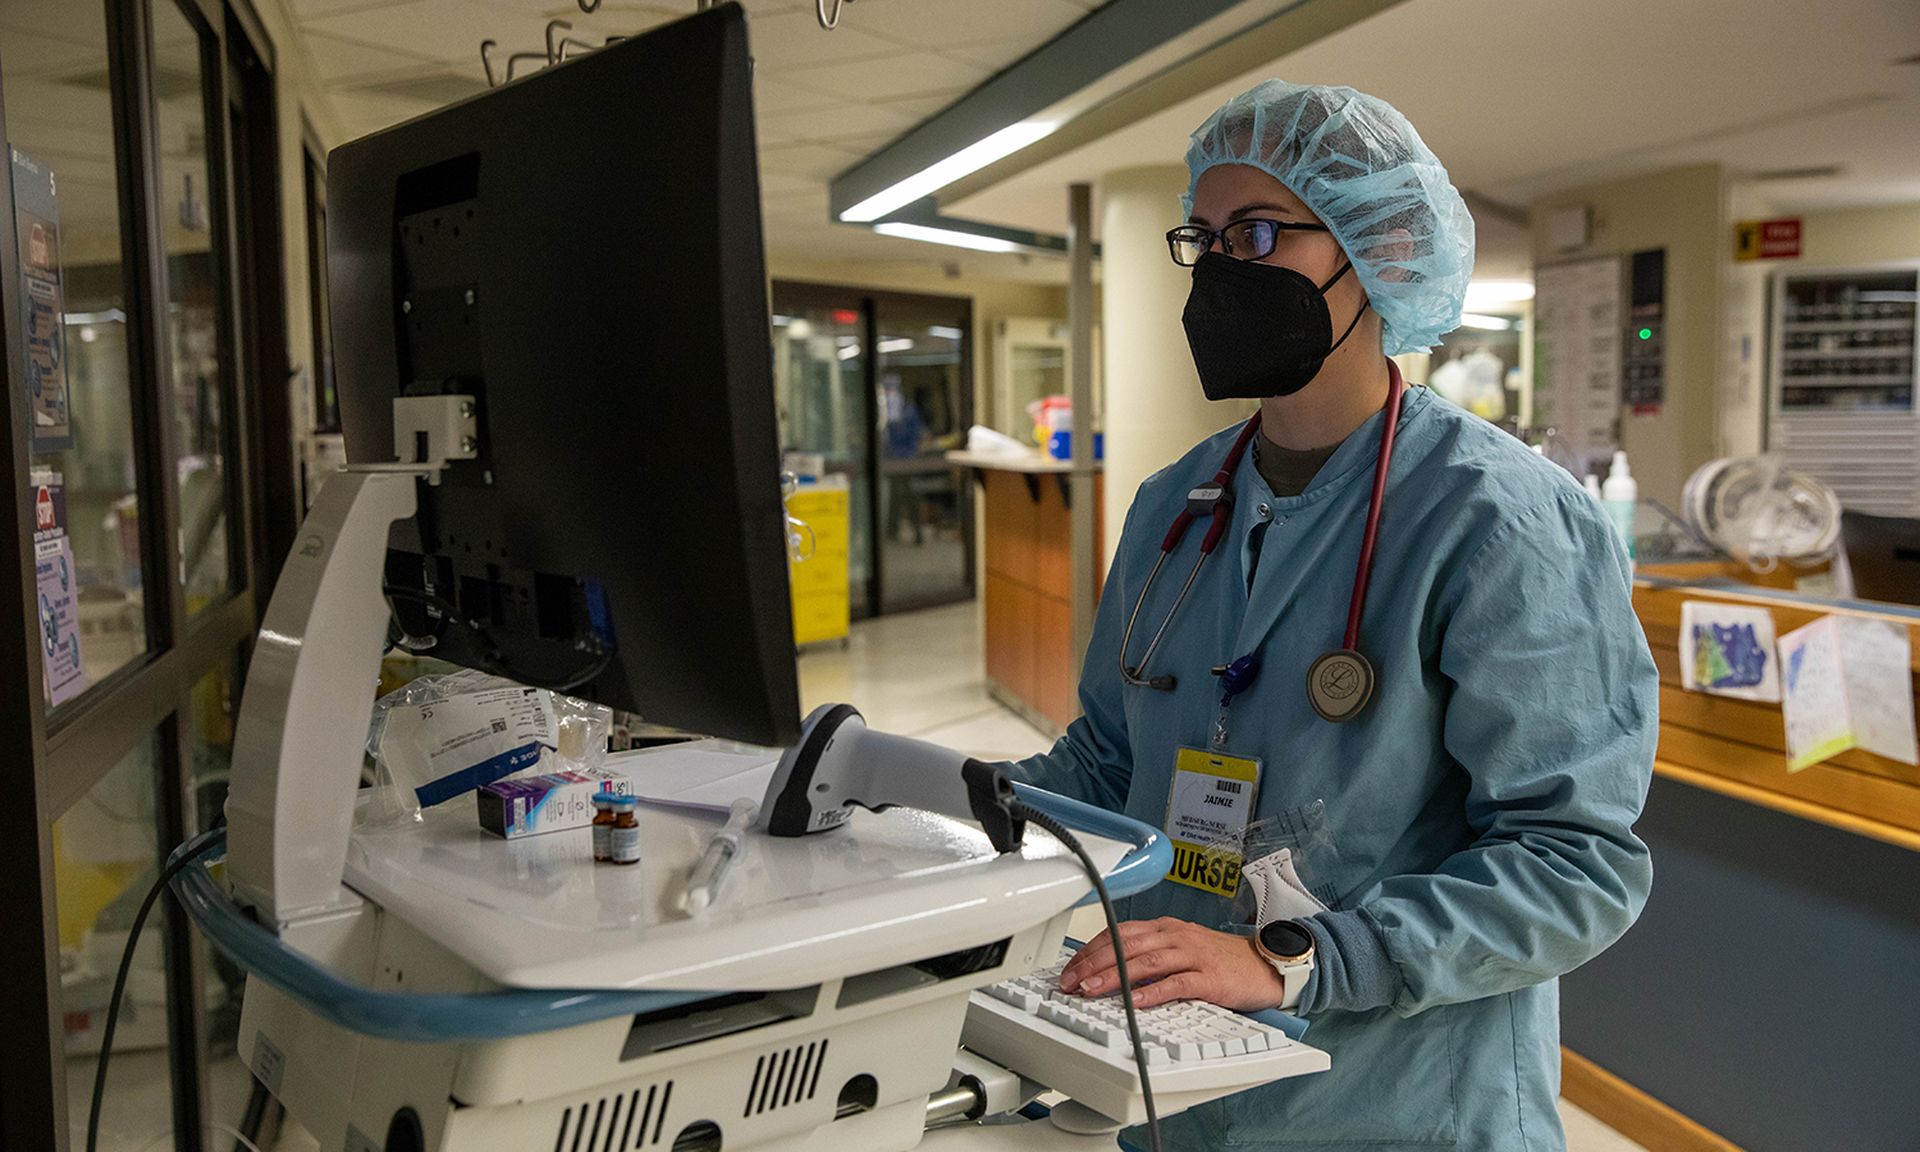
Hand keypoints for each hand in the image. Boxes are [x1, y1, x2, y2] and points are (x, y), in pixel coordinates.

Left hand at [1058, 917, 1286, 1011]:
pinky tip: (1134, 1001)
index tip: (1070, 968)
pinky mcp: (1209, 978)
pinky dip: (1152, 993)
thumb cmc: (1220, 959)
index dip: (1090, 950)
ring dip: (1114, 976)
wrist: (1264, 964)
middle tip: (1071, 982)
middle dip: (1093, 963)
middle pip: (1125, 945)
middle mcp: (1175, 937)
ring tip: (1091, 990)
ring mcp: (1192, 956)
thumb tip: (1109, 970)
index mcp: (1165, 928)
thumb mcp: (1180, 947)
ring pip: (1145, 962)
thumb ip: (1148, 954)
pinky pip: (1176, 984)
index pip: (1118, 933)